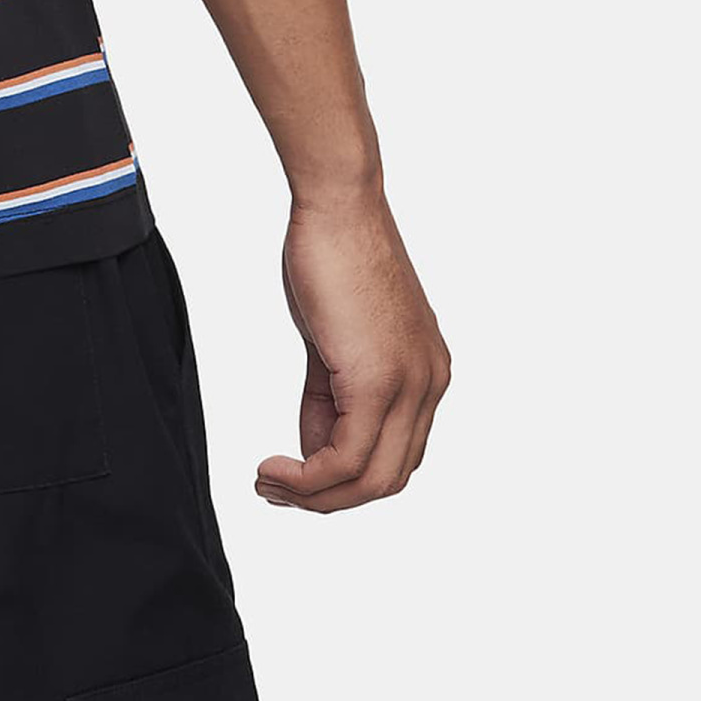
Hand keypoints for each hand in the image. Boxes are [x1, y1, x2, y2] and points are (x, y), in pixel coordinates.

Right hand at [256, 190, 450, 512]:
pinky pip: (347, 457)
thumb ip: (330, 394)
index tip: (298, 472)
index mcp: (426, 373)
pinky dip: (309, 476)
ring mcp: (410, 386)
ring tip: (271, 484)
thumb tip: (314, 445)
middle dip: (330, 497)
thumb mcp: (333, 336)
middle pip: (388, 478)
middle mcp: (429, 385)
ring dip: (316, 495)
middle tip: (280, 490)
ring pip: (371, 478)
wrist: (339, 203)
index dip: (347, 476)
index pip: (395, 454)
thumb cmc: (332, 251)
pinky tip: (277, 468)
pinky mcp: (378, 381)